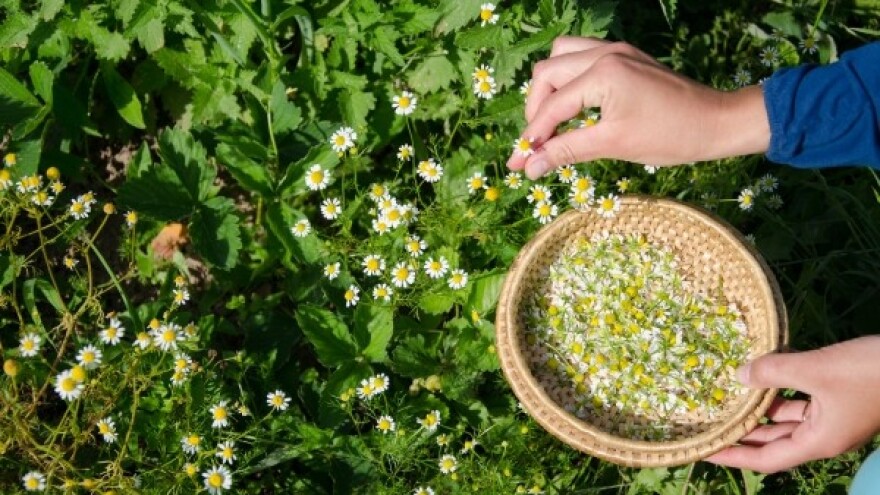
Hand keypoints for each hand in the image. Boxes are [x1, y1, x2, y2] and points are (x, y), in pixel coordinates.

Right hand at [506, 37, 770, 178]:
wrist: (718, 122)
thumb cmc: (671, 137)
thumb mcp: (614, 145)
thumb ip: (567, 151)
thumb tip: (529, 166)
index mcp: (603, 73)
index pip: (553, 106)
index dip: (532, 137)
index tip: (517, 163)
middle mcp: (605, 53)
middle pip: (547, 73)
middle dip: (536, 110)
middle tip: (536, 143)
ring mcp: (616, 51)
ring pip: (561, 56)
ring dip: (549, 88)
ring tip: (551, 120)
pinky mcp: (625, 56)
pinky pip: (582, 56)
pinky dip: (569, 78)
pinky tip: (573, 104)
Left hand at [705, 335, 879, 472]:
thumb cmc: (870, 371)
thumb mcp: (817, 368)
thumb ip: (774, 372)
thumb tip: (739, 375)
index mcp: (818, 441)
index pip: (765, 459)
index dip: (733, 456)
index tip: (704, 450)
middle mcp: (823, 436)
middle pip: (772, 443)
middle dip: (741, 435)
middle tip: (708, 425)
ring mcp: (832, 419)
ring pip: (785, 421)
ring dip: (759, 412)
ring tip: (726, 400)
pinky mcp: (838, 401)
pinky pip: (800, 403)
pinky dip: (780, 394)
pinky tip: (760, 377)